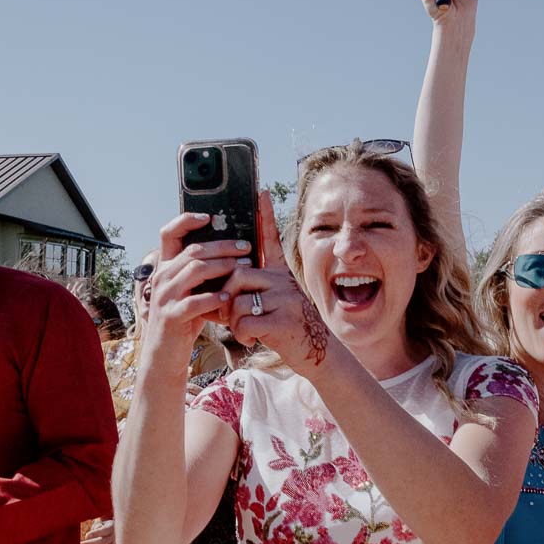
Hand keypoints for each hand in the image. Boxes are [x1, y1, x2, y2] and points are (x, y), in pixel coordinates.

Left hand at [80, 518, 117, 543]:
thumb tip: (88, 537)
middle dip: (91, 543)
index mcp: (112, 527)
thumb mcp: (103, 523)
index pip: (104, 530)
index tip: (86, 536)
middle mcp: (116, 536)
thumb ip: (97, 527)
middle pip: (103, 541)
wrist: (118, 532)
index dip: (96, 533)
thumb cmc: (106, 527)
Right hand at [143, 214, 246, 366]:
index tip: (209, 216)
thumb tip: (231, 251)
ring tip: (245, 267)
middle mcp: (162, 277)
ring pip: (196, 270)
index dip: (187, 220)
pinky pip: (195, 302)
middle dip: (223, 246)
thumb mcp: (189, 291)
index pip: (169, 233)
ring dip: (224, 266)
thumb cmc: (184, 319)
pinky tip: (229, 297)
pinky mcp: (171, 316)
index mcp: (165, 267)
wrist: (164, 354)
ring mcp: (164, 296)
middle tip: (246, 246)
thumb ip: (201, 273)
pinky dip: (214, 298)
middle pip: (193, 251)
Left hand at [221, 192, 338, 370]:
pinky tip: (251, 339)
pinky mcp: (283, 321)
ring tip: (245, 329)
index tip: (260, 192)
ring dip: (233, 320)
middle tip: (230, 313)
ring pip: (238, 301)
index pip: (271, 239)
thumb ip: (257, 287)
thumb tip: (228, 281)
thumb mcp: (279, 300)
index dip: (265, 216)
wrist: (317, 351)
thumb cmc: (289, 326)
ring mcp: (285, 300)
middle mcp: (283, 281)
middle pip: (238, 276)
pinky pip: (246, 321)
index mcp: (280, 273)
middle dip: (226, 296)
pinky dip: (242, 334)